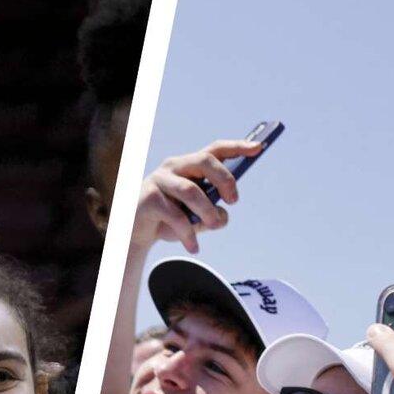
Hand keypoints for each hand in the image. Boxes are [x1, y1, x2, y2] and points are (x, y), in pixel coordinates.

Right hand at [130, 139, 263, 253]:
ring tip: (214, 226)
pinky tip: (193, 247)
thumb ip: (212, 214)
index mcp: (188, 165)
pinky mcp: (150, 199)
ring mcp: (160, 180)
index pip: (215, 150)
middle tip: (234, 200)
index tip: (258, 147)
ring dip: (207, 211)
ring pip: (191, 190)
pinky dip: (188, 234)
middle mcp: (174, 167)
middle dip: (225, 179)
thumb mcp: (196, 217)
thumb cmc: (169, 219)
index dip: (237, 147)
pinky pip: (175, 216)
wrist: (135, 232)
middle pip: (205, 161)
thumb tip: (222, 216)